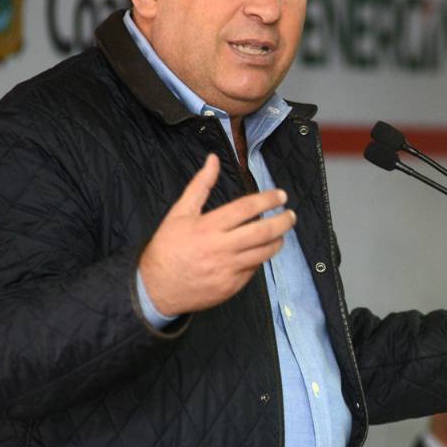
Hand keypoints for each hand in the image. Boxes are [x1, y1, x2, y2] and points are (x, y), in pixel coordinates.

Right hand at [139, 153, 295, 314]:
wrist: (155, 288)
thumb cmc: (167, 247)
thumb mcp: (180, 212)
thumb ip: (200, 185)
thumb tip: (213, 159)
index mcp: (208, 227)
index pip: (246, 208)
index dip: (267, 200)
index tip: (280, 195)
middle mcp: (221, 248)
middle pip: (262, 232)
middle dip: (283, 221)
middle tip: (290, 215)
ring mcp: (228, 269)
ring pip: (264, 253)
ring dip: (277, 241)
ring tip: (280, 233)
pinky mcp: (231, 286)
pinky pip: (253, 270)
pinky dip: (259, 259)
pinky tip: (258, 251)